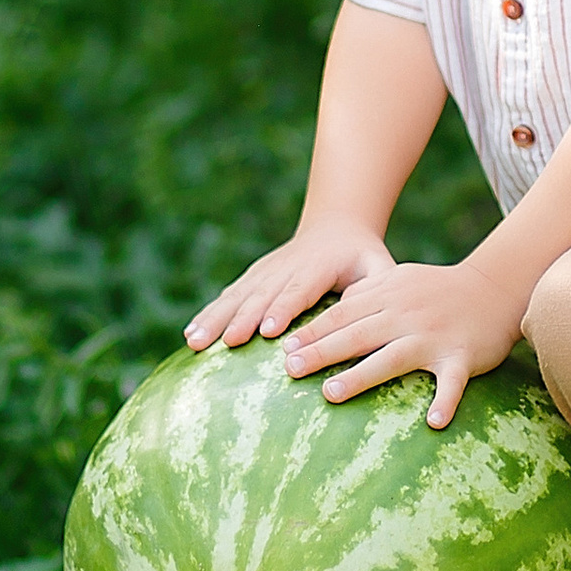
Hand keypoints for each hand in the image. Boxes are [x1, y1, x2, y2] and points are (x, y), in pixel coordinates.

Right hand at [184, 219, 394, 352]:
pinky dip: (209, 315)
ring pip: (237, 297)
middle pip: (261, 295)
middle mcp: (286, 267)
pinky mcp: (252, 279)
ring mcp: (265, 272)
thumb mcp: (379, 266)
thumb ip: (378, 287)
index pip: (299, 289)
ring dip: (215, 320)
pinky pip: (228, 298)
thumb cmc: (363, 257)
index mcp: (319, 266)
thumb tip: (366, 315)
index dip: (283, 308)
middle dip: (243, 319)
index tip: (268, 331)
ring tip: (195, 342)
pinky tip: (190, 335)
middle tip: (229, 342)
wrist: (335, 227)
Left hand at [279, 257, 520, 427]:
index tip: (284, 350)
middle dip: (322, 352)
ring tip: (331, 394)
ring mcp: (434, 336)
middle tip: (290, 370)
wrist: (494, 287)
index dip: (313, 331)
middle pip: (358, 334)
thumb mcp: (400, 279)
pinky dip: (445, 401)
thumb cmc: (439, 288)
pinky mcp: (462, 356)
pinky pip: (452, 382)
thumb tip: (329, 313)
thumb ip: (366, 293)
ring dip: (361, 376)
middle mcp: (406, 315)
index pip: (343, 313)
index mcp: (389, 295)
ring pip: (392, 357)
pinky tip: (434, 422)